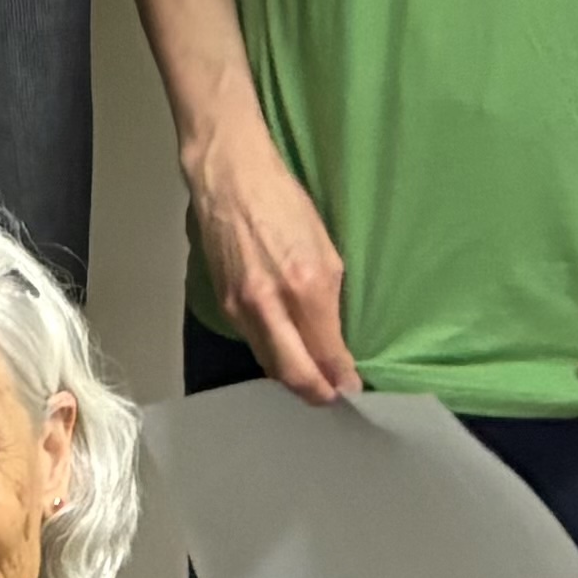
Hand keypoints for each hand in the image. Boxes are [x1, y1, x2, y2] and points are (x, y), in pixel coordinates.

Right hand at [179, 129, 357, 401]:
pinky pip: (254, 344)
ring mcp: (241, 308)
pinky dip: (274, 356)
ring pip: (270, 364)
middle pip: (294, 374)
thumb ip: (330, 304)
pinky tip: (288, 352)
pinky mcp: (224, 304)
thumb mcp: (326, 250)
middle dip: (317, 393)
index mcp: (304, 287)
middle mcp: (269, 305)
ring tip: (315, 380)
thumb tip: (336, 345)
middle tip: (334, 397)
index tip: (353, 389)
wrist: (230, 179)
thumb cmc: (285, 203)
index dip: (341, 379)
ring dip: (294, 378)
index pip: (325, 354)